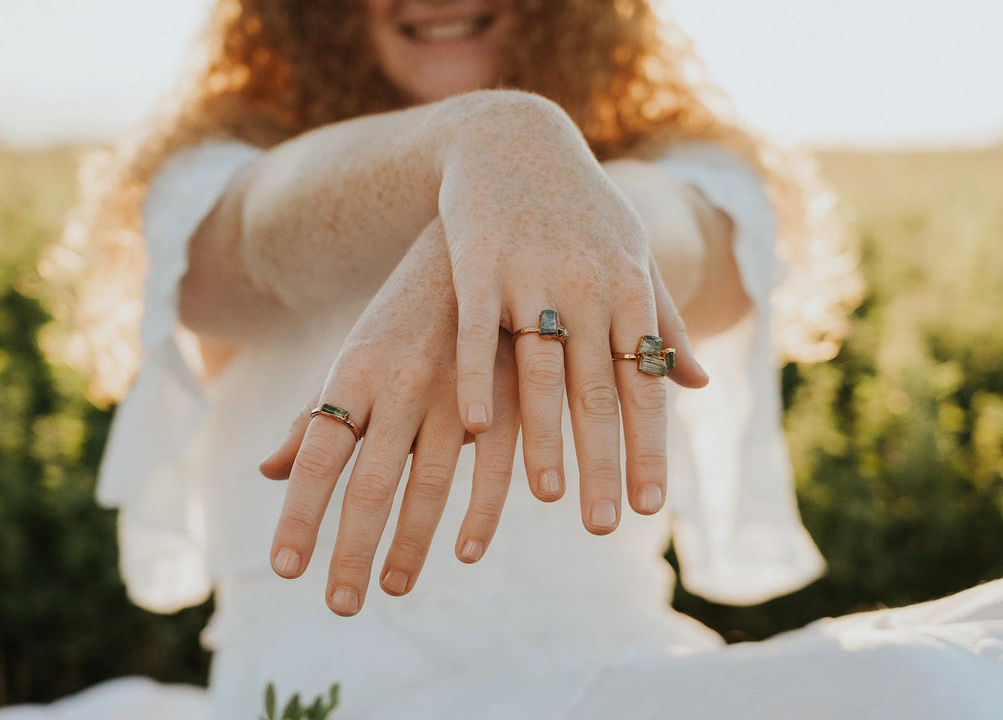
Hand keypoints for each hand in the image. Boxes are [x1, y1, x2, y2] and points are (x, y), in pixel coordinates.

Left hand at [259, 219, 520, 615]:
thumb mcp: (353, 355)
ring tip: (392, 588)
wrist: (471, 244)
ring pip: (429, 483)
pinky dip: (482, 512)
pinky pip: (493, 465)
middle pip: (369, 482)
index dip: (301, 513)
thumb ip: (315, 415)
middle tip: (340, 604)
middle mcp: (398, 386)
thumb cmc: (402, 312)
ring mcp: (454, 391)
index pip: (317, 455)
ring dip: (411, 542)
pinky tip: (468, 551)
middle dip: (353, 549)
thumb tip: (268, 471)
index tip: (287, 568)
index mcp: (354, 374)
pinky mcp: (504, 395)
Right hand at [435, 93, 708, 532]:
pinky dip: (475, 378)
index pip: (644, 382)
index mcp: (628, 290)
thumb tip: (700, 383)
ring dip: (545, 435)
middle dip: (605, 459)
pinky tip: (475, 428)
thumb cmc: (580, 210)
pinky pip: (476, 332)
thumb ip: (663, 321)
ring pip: (540, 368)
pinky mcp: (479, 263)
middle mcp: (587, 286)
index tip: (650, 505)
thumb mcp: (630, 256)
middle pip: (597, 388)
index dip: (648, 445)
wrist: (517, 139)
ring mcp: (531, 274)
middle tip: (606, 525)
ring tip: (550, 497)